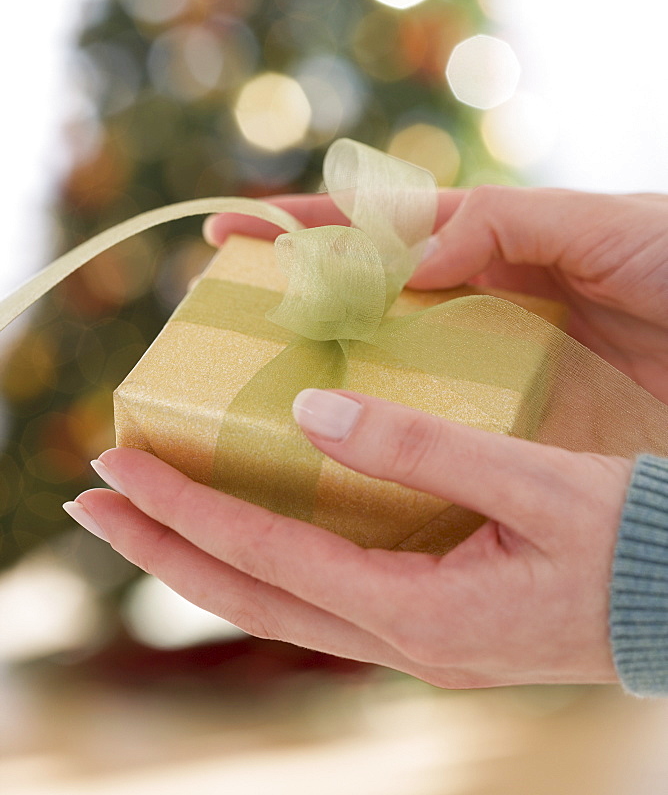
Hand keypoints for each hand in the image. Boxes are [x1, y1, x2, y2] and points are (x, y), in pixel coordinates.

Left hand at [65, 391, 631, 687]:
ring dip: (203, 556)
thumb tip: (312, 410)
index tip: (115, 469)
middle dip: (160, 548)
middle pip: (247, 596)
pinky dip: (263, 559)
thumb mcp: (537, 485)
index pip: (264, 557)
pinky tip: (246, 528)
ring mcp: (412, 636)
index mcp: (418, 610)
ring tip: (145, 515)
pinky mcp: (429, 617)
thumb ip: (421, 451)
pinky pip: (319, 592)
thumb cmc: (630, 542)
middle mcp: (400, 638)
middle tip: (88, 503)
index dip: (185, 511)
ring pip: (278, 599)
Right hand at [204, 188, 667, 403]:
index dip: (305, 226)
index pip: (380, 227)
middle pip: (368, 298)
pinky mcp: (523, 412)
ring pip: (394, 363)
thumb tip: (411, 259)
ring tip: (266, 396)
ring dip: (334, 371)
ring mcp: (494, 358)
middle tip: (228, 327)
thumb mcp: (599, 224)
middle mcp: (476, 299)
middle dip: (298, 304)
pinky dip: (397, 428)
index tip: (231, 231)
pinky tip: (354, 450)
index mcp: (487, 241)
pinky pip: (447, 418)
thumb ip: (506, 228)